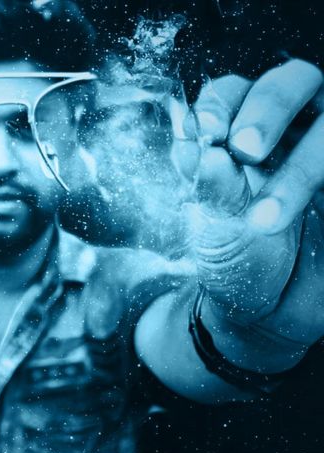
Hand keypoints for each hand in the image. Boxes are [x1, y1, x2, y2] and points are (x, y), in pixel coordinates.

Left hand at [187, 59, 323, 362]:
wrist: (271, 311)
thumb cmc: (234, 259)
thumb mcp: (213, 228)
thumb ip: (211, 188)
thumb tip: (202, 149)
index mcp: (241, 135)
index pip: (233, 90)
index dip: (223, 102)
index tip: (210, 133)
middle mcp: (289, 132)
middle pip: (294, 81)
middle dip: (269, 108)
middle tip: (245, 151)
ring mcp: (323, 153)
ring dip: (302, 164)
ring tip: (263, 219)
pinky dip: (320, 178)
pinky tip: (318, 214)